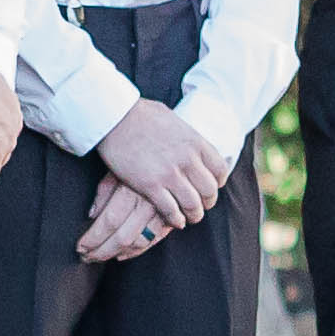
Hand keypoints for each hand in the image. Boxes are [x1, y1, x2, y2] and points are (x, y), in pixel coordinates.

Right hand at [77, 98, 223, 266]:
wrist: (114, 117)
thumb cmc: (140, 114)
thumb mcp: (173, 120)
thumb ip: (186, 135)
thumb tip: (189, 142)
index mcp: (196, 142)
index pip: (220, 170)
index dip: (217, 183)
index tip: (209, 187)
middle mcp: (187, 159)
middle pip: (209, 191)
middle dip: (207, 203)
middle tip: (200, 206)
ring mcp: (170, 174)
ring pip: (193, 205)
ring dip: (193, 215)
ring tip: (189, 218)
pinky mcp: (150, 186)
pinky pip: (171, 211)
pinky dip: (175, 219)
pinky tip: (174, 221)